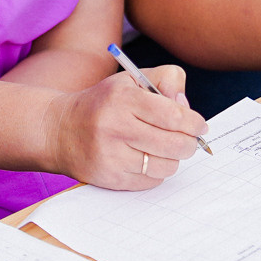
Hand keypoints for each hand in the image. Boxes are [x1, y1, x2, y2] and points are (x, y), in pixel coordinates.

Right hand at [49, 66, 206, 190]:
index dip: (194, 123)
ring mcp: (111, 156)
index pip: (174, 115)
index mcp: (123, 99)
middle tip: (187, 140)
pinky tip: (144, 160)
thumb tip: (186, 107)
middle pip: (175, 144)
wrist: (60, 130)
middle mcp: (115, 127)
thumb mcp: (132, 79)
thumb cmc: (104, 103)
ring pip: (166, 166)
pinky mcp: (110, 178)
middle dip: (189, 143)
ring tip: (162, 149)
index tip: (199, 126)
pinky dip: (155, 172)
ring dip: (172, 159)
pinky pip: (150, 181)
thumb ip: (166, 80)